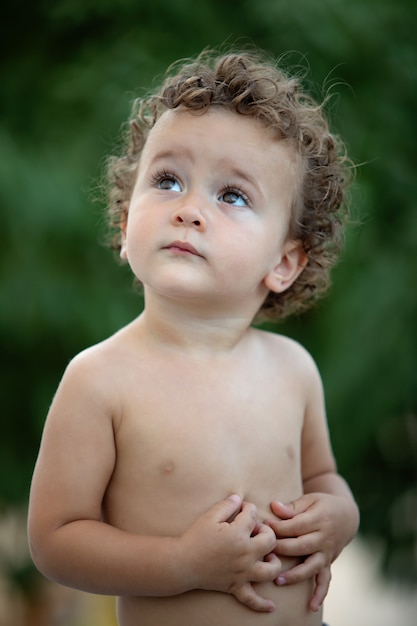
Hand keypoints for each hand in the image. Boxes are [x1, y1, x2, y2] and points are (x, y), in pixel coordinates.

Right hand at [181, 495, 281, 611]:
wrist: (182, 563)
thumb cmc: (195, 538)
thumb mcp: (210, 516)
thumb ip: (227, 505)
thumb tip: (239, 498)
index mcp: (238, 534)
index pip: (253, 515)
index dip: (249, 508)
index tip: (243, 508)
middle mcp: (245, 554)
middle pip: (270, 541)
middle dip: (266, 531)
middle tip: (255, 529)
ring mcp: (242, 572)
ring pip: (270, 570)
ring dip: (273, 562)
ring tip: (267, 557)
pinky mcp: (235, 587)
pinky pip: (252, 599)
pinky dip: (262, 604)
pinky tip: (271, 606)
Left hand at [266, 494, 353, 610]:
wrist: (346, 515)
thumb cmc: (321, 505)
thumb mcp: (309, 500)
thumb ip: (292, 506)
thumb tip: (274, 507)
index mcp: (319, 519)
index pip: (296, 526)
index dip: (278, 527)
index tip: (264, 527)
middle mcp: (324, 538)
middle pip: (301, 546)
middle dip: (282, 549)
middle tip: (265, 550)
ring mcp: (327, 552)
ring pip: (311, 565)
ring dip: (295, 574)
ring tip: (278, 579)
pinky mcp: (328, 562)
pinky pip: (325, 579)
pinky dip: (320, 593)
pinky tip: (312, 606)